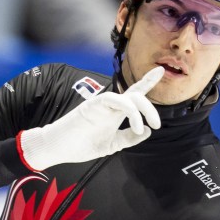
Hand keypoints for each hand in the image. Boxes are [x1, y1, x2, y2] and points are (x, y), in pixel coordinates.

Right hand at [18, 66, 163, 170]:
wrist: (59, 149)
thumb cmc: (81, 145)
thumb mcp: (112, 144)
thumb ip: (129, 138)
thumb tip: (148, 131)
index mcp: (116, 112)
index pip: (135, 94)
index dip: (147, 81)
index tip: (161, 71)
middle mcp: (111, 105)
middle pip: (136, 96)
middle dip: (151, 108)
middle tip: (157, 124)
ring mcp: (102, 104)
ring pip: (128, 96)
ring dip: (141, 110)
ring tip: (144, 127)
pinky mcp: (93, 105)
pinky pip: (114, 99)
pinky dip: (129, 110)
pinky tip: (135, 124)